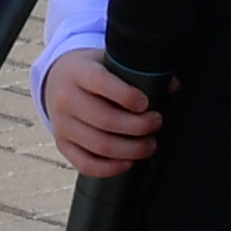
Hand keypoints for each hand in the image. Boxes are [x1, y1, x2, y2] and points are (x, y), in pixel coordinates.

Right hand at [48, 46, 165, 177]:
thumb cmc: (92, 72)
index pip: (101, 83)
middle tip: (156, 123)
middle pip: (104, 119)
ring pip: (99, 145)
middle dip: (138, 126)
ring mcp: (61, 125)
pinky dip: (110, 168)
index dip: (127, 96)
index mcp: (78, 72)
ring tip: (150, 144)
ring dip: (131, 149)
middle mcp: (65, 99)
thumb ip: (139, 72)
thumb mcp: (109, 62)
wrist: (56, 80)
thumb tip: (173, 85)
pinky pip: (85, 164)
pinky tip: (128, 162)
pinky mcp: (62, 145)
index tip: (146, 103)